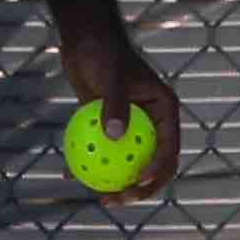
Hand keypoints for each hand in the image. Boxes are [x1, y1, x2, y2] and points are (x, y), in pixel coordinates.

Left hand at [61, 32, 179, 206]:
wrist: (85, 41)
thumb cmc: (104, 53)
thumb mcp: (111, 77)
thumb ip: (115, 104)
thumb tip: (115, 136)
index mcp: (164, 111)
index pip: (169, 148)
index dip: (158, 171)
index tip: (137, 183)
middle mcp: (152, 123)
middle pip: (153, 164)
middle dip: (140, 188)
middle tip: (119, 198)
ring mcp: (130, 127)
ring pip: (128, 163)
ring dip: (116, 183)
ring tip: (100, 198)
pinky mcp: (109, 127)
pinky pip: (103, 152)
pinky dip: (90, 164)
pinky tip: (70, 176)